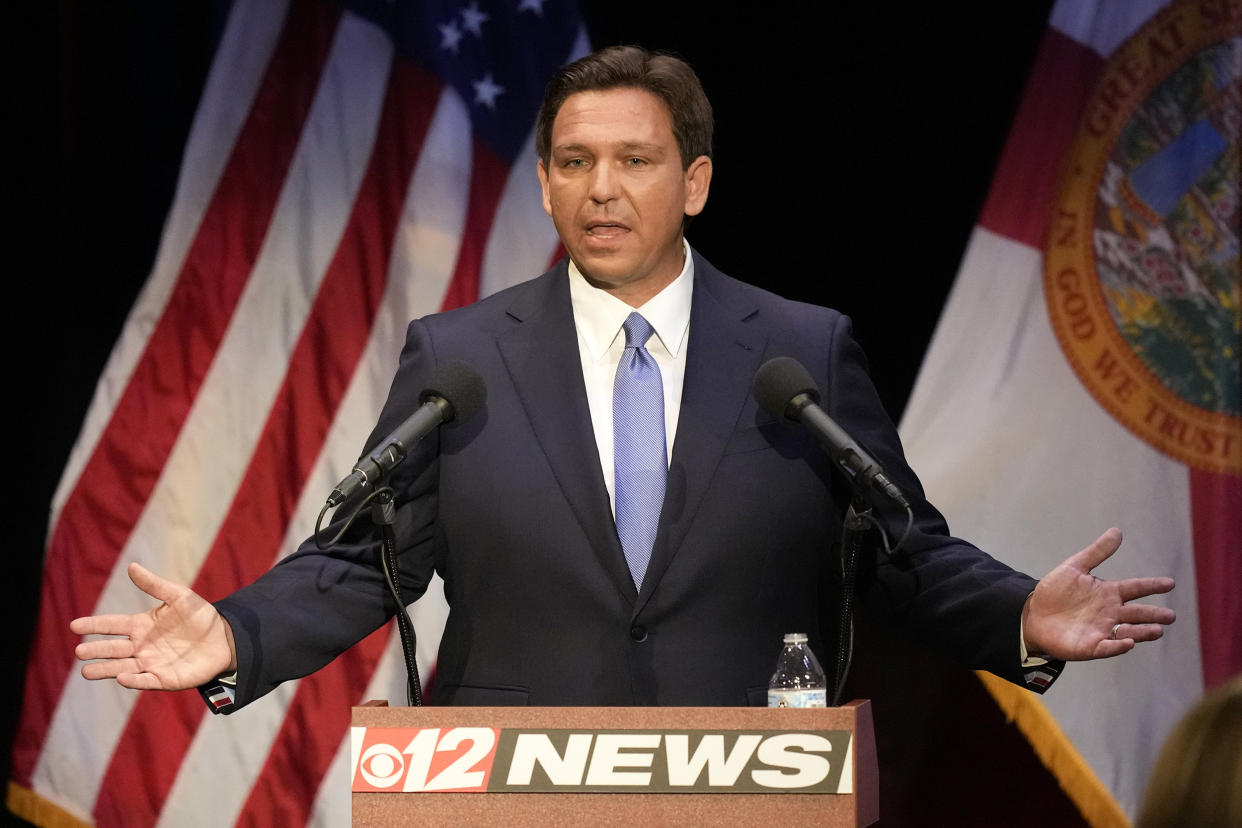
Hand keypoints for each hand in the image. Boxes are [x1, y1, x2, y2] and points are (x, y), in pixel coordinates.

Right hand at [71, 562, 236, 689]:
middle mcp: (142, 646)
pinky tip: (122, 678)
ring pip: (122, 668)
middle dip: (96, 650)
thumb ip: (155, 585)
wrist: (225, 639)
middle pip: (113, 648)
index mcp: (142, 625)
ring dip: (105, 670)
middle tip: (79, 651)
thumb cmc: (200, 617)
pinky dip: (134, 680)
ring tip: (86, 671)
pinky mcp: (165, 679)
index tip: (74, 625)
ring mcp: (151, 663)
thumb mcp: (179, 596)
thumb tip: (131, 566)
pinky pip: (146, 680)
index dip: (94, 625)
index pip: (113, 625)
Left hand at [1023, 528, 1174, 660]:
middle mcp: (1110, 612)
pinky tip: (1128, 643)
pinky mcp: (1090, 646)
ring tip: (1157, 630)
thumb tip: (1117, 531)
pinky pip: (1107, 647)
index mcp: (1108, 593)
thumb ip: (1097, 552)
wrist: (1033, 614)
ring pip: (1128, 631)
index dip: (1152, 585)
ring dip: (1142, 631)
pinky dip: (1118, 646)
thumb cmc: (1055, 591)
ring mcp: (1102, 630)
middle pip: (1137, 613)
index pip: (1135, 588)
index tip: (1169, 583)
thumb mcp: (1075, 567)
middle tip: (1170, 616)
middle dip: (1154, 614)